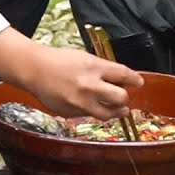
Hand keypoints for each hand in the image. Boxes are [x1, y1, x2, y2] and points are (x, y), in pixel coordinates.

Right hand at [21, 45, 144, 118]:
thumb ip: (103, 70)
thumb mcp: (85, 58)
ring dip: (115, 111)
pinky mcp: (71, 113)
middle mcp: (90, 86)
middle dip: (125, 98)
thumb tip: (121, 81)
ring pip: (108, 114)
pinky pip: (89, 116)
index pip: (124, 74)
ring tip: (117, 109)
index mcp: (94, 67)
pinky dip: (92, 111)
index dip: (135, 80)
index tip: (139, 83)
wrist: (35, 70)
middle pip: (121, 98)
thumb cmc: (60, 61)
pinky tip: (90, 105)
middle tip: (123, 97)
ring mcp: (80, 102)